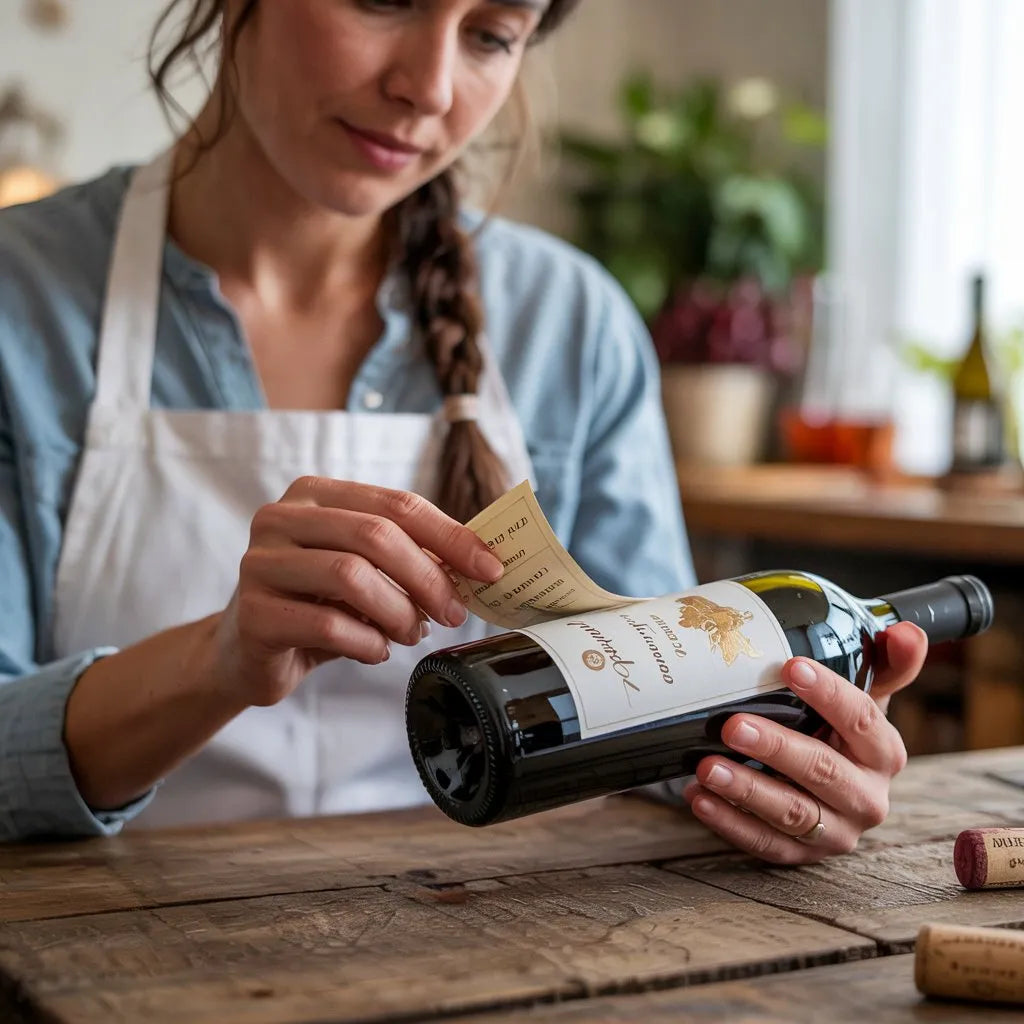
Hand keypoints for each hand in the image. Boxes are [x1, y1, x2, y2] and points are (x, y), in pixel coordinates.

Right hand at [209, 477, 502, 707]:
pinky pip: (327, 624)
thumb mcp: (365, 570)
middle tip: (453, 612)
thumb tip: (481, 563)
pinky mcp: (252, 612)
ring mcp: (260, 563)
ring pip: (351, 576)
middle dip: (427, 577)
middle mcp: (280, 517)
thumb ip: (410, 557)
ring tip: (411, 634)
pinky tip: (375, 650)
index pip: (397, 504)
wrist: (247, 653)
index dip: (451, 536)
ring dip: (398, 612)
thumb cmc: (317, 604)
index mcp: (315, 495)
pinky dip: (366, 642)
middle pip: (376, 535)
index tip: (490, 568)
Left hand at [682, 622, 928, 863]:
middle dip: (776, 748)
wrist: (829, 788)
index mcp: (885, 752)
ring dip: (746, 789)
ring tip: (707, 767)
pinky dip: (728, 822)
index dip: (828, 693)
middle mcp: (867, 796)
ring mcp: (835, 831)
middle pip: (822, 771)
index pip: (861, 720)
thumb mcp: (866, 697)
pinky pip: (764, 844)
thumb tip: (904, 631)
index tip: (790, 667)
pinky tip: (699, 798)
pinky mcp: (801, 855)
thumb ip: (887, 663)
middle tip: (733, 726)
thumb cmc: (841, 733)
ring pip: (791, 813)